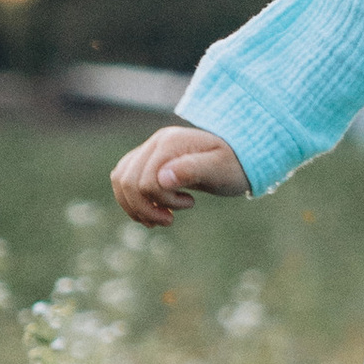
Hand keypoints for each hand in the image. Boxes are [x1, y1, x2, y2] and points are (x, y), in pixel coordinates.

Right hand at [111, 125, 249, 226]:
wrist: (242, 156)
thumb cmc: (235, 164)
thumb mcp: (221, 170)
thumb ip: (192, 170)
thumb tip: (162, 178)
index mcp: (170, 143)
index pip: (146, 181)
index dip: (162, 201)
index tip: (190, 204)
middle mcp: (156, 142)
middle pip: (126, 181)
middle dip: (144, 208)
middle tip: (170, 220)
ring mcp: (151, 150)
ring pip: (120, 180)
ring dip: (135, 206)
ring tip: (160, 218)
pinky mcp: (150, 161)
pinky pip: (125, 179)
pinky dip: (133, 200)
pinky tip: (154, 211)